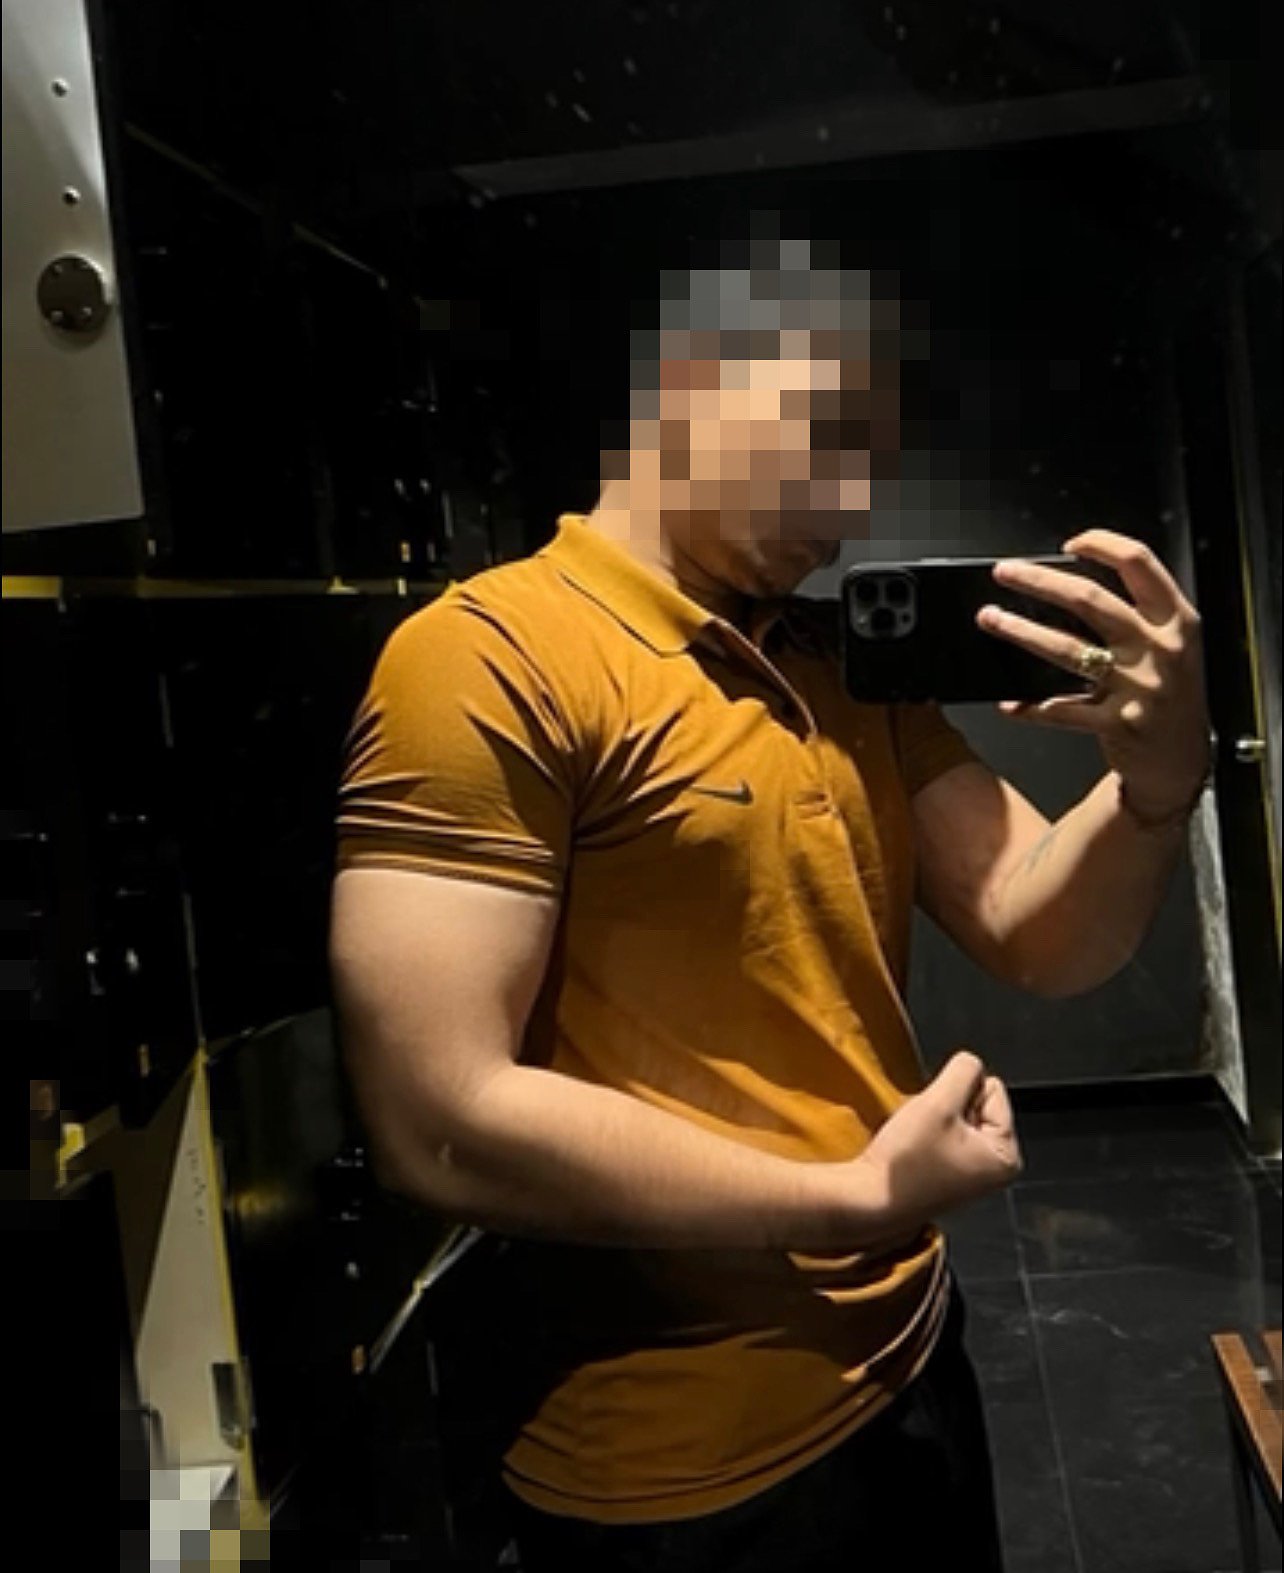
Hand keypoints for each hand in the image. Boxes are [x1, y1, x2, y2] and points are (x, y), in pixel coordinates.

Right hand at [860, 1051, 1022, 1244]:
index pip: (993, 1087)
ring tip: (921, 1143)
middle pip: (979, 1102)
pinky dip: (930, 1134)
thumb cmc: (907, 1163)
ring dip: (937, 1119)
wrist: (871, 1201)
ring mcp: (976, 1172)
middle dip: (949, 1107)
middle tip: (928, 1133)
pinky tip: (917, 1152)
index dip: (959, 1093)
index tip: (938, 1122)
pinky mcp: (953, 1173)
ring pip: (960, 1115)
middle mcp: (998, 1167)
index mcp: (1007, 1155)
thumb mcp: (938, 1103)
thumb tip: (972, 1063)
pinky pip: (947, 1133)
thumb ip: (962, 1071)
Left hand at [976, 529, 1211, 818]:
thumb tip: (1070, 582)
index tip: (1069, 544)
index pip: (1140, 563)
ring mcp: (1138, 687)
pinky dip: (1030, 707)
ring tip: (991, 619)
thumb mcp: (1171, 645)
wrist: (1180, 761)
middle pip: (1090, 600)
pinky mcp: (1117, 723)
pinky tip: (1009, 704)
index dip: (1101, 544)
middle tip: (1004, 572)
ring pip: (1068, 649)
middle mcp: (1159, 648)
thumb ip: (1139, 614)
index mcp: (1176, 620)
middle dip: (1039, 581)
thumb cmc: (1168, 694)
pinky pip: (1061, 710)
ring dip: (1021, 631)